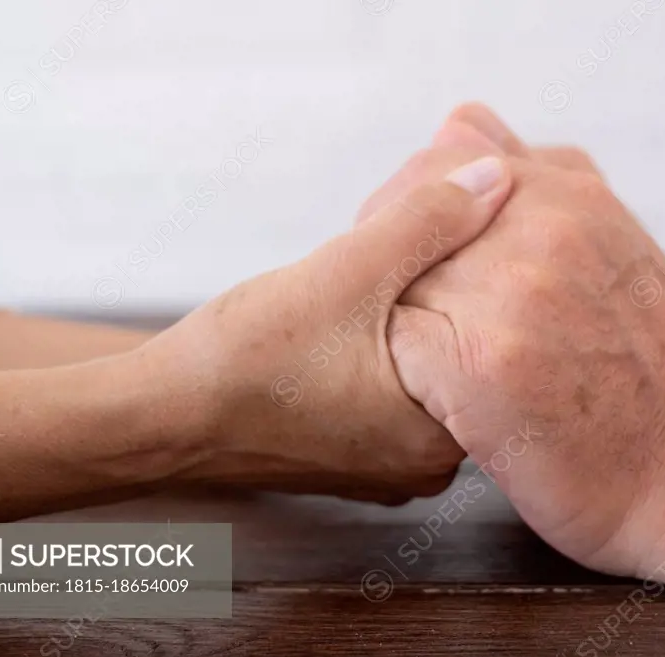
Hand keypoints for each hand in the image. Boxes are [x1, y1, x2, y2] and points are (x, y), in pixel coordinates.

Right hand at [129, 156, 512, 504]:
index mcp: (441, 437)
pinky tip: (359, 327)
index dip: (489, 284)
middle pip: (468, 365)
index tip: (466, 250)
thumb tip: (494, 178)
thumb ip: (426, 222)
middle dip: (449, 305)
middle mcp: (427, 466)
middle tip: (413, 268)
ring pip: (431, 378)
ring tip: (380, 293)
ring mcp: (391, 469)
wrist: (159, 418)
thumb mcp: (345, 272)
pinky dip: (389, 357)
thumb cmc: (242, 360)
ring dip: (415, 329)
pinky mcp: (359, 458)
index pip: (505, 349)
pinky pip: (398, 396)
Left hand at [385, 106, 664, 574]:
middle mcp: (541, 228)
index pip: (445, 154)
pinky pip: (399, 342)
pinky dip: (411, 370)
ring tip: (441, 360)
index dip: (419, 204)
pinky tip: (449, 398)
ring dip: (405, 316)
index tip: (424, 255)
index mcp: (573, 192)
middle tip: (422, 312)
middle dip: (401, 259)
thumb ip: (543, 180)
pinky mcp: (478, 366)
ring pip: (397, 277)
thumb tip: (458, 124)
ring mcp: (509, 295)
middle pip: (410, 213)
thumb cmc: (648, 363)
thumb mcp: (614, 244)